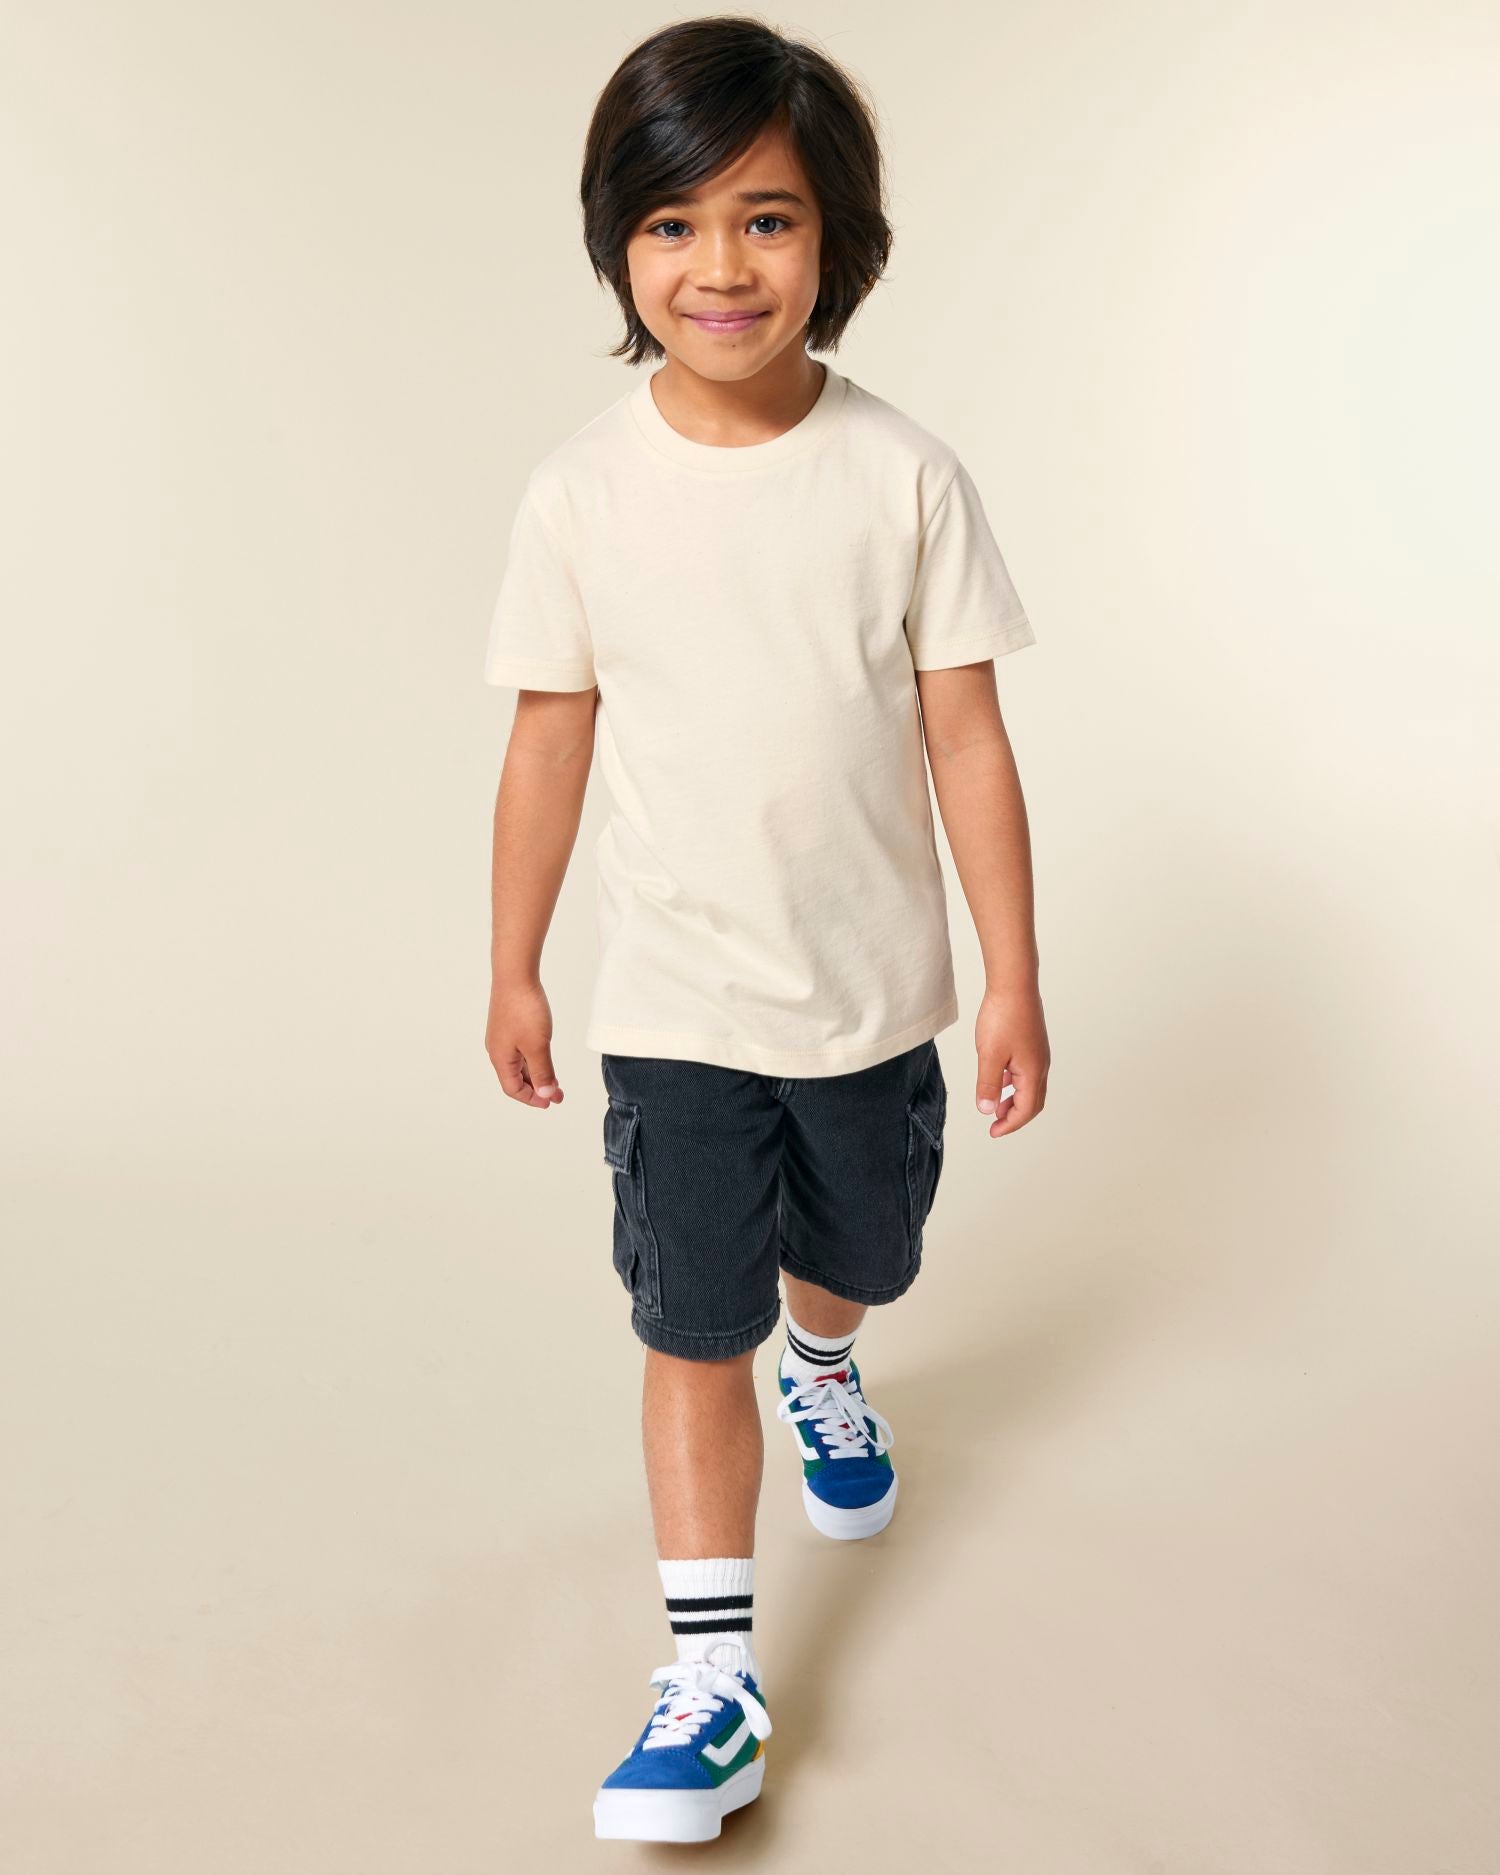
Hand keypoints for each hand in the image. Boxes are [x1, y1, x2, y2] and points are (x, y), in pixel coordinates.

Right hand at [485, 974, 563, 1106]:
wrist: (515, 975)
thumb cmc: (524, 1010)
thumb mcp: (538, 1046)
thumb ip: (542, 1072)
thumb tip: (546, 1095)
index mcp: (500, 1058)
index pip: (513, 1089)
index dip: (532, 1099)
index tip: (551, 1102)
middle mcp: (497, 1049)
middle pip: (515, 1078)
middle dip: (537, 1088)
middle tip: (558, 1093)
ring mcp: (502, 1036)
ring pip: (518, 1063)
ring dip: (536, 1073)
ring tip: (554, 1078)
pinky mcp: (508, 1024)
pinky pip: (519, 1050)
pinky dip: (532, 1059)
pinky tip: (543, 1056)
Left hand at [975, 981, 1048, 1137]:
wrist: (1013, 984)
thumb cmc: (1003, 1016)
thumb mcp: (990, 1055)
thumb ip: (988, 1085)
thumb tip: (987, 1110)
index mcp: (1033, 1072)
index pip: (1026, 1109)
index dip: (1010, 1124)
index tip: (993, 1132)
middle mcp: (1040, 1065)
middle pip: (1033, 1101)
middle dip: (1015, 1116)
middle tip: (996, 1125)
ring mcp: (1038, 1053)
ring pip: (1030, 1086)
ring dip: (1014, 1099)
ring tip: (996, 1104)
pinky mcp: (1032, 1043)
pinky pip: (1026, 1071)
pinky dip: (1014, 1082)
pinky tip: (999, 1076)